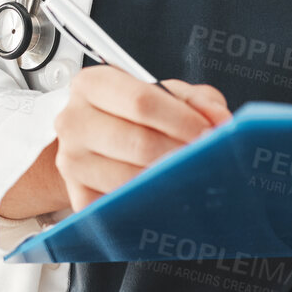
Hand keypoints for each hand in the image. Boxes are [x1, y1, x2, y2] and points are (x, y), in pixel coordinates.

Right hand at [51, 66, 229, 211]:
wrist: (92, 145)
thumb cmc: (130, 117)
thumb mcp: (162, 95)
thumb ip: (194, 100)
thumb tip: (220, 120)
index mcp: (91, 84)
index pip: (142, 101)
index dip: (183, 120)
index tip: (209, 132)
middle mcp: (74, 121)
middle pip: (139, 142)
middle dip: (181, 152)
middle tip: (205, 158)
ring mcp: (72, 162)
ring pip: (131, 178)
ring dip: (168, 180)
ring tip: (187, 175)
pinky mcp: (79, 197)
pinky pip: (122, 206)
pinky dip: (150, 203)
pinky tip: (164, 194)